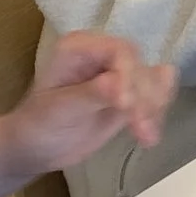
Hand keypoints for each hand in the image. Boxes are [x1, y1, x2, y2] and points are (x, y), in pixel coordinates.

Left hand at [3, 34, 177, 172]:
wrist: (37, 149)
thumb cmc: (39, 124)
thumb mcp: (60, 109)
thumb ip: (91, 94)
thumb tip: (121, 86)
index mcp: (81, 47)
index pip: (119, 51)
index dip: (129, 75)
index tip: (127, 106)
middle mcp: (104, 55)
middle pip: (140, 66)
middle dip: (144, 97)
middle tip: (141, 129)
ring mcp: (120, 74)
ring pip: (153, 81)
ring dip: (155, 107)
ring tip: (146, 137)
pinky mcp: (131, 93)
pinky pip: (156, 94)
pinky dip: (158, 111)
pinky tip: (150, 132)